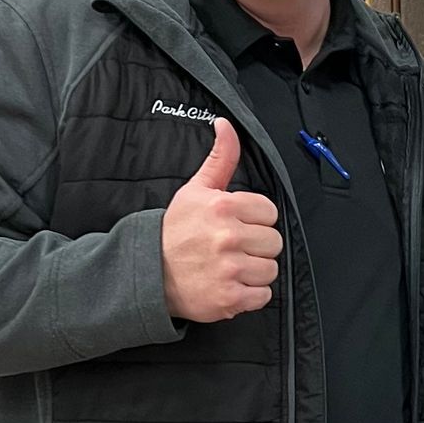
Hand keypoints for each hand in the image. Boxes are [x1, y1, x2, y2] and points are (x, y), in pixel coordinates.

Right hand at [159, 118, 282, 321]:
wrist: (149, 272)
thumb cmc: (176, 231)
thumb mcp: (196, 189)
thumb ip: (220, 158)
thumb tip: (226, 125)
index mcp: (223, 207)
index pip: (269, 212)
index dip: (256, 219)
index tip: (238, 225)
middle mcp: (228, 237)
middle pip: (274, 241)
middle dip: (257, 246)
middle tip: (233, 248)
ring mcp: (230, 269)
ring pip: (270, 269)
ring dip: (254, 271)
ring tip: (231, 267)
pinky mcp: (230, 298)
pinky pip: (263, 296)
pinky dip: (251, 294)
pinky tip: (231, 284)